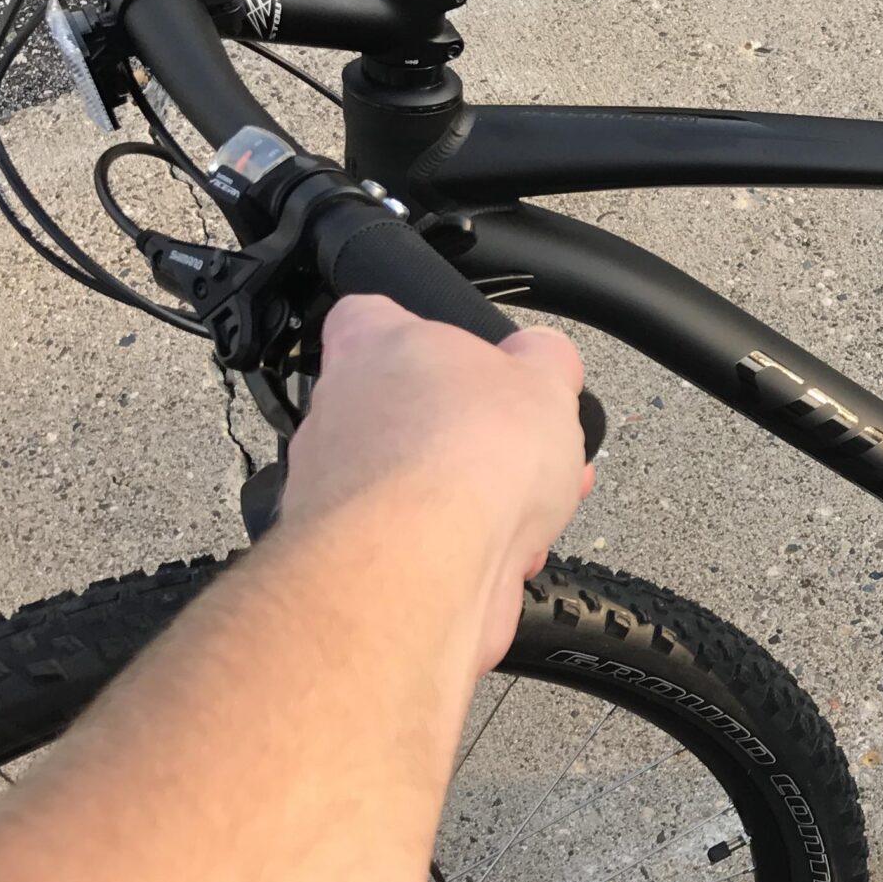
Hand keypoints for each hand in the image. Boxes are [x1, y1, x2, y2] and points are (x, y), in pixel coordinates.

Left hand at [280, 296, 594, 671]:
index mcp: (373, 348)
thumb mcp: (543, 381)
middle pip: (404, 412)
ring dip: (468, 498)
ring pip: (412, 484)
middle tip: (520, 451)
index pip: (367, 317)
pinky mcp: (353, 556)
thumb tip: (546, 355)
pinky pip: (412, 542)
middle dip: (468, 437)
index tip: (458, 357)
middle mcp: (339, 414)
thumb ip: (544, 360)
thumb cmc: (463, 457)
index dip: (414, 334)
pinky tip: (505, 555)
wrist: (424, 564)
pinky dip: (458, 549)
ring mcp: (336, 490)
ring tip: (530, 511)